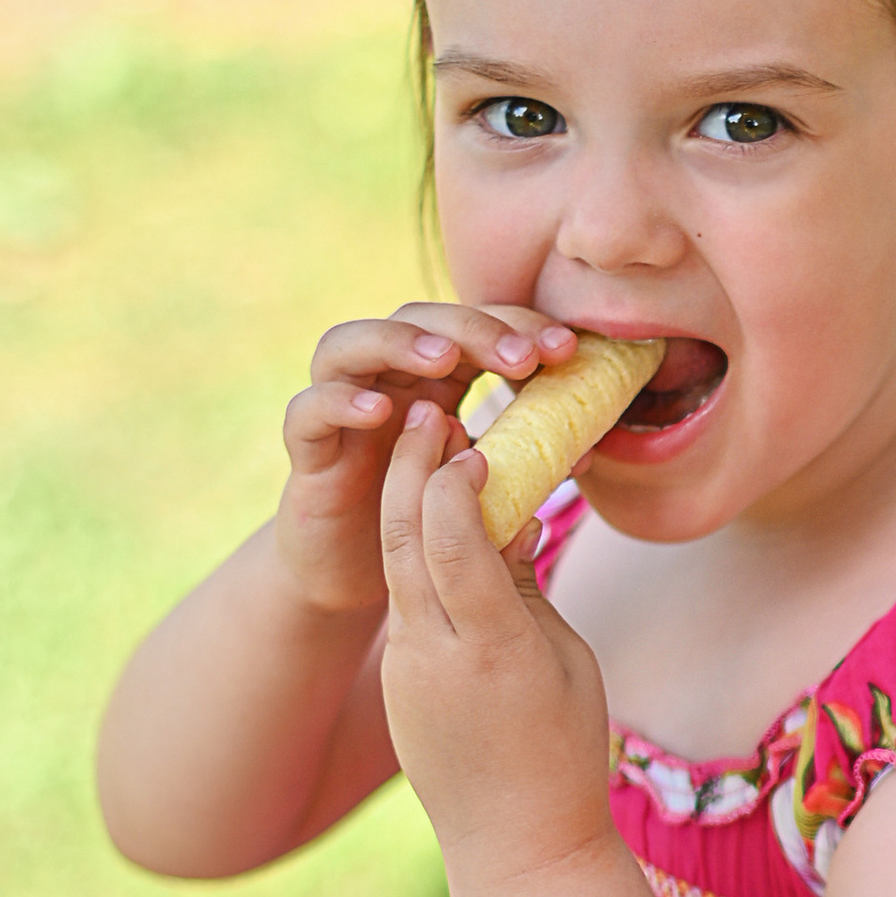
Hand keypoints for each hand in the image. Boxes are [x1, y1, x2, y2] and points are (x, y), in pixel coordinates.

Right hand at [275, 301, 580, 619]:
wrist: (360, 577)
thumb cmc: (429, 521)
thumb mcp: (486, 486)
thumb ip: (524, 460)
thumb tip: (587, 450)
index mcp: (435, 378)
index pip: (475, 326)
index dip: (519, 327)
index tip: (568, 350)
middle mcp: (385, 379)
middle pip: (418, 319)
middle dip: (472, 327)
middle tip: (521, 355)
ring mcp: (340, 408)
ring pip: (349, 344)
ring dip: (399, 343)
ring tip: (444, 358)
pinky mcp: (307, 450)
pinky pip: (309, 410)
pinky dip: (339, 402)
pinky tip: (379, 412)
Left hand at [377, 398, 615, 882]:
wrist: (515, 847)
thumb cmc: (563, 755)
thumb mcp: (567, 664)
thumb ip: (530, 589)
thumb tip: (514, 520)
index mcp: (491, 650)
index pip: (455, 541)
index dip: (457, 482)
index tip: (474, 440)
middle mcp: (435, 656)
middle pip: (407, 541)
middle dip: (413, 469)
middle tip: (430, 412)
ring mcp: (408, 671)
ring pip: (396, 567)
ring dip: (405, 502)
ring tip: (424, 450)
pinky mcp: (399, 683)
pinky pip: (403, 602)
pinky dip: (414, 552)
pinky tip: (432, 522)